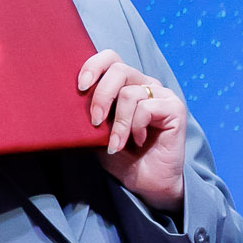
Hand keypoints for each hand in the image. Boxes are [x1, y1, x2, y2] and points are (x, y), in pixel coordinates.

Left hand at [77, 50, 186, 212]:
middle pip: (119, 69)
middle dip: (101, 96)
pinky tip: (139, 141)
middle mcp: (145, 84)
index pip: (111, 58)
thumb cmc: (122, 157)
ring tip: (117, 144)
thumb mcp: (99, 131)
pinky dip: (136, 127)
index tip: (80, 87)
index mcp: (126, 85)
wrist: (146, 183)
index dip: (94, 65)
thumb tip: (67, 98)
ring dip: (118, 124)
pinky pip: (146, 108)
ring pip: (130, 94)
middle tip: (95, 122)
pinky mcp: (175, 108)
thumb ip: (91, 111)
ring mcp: (162, 95)